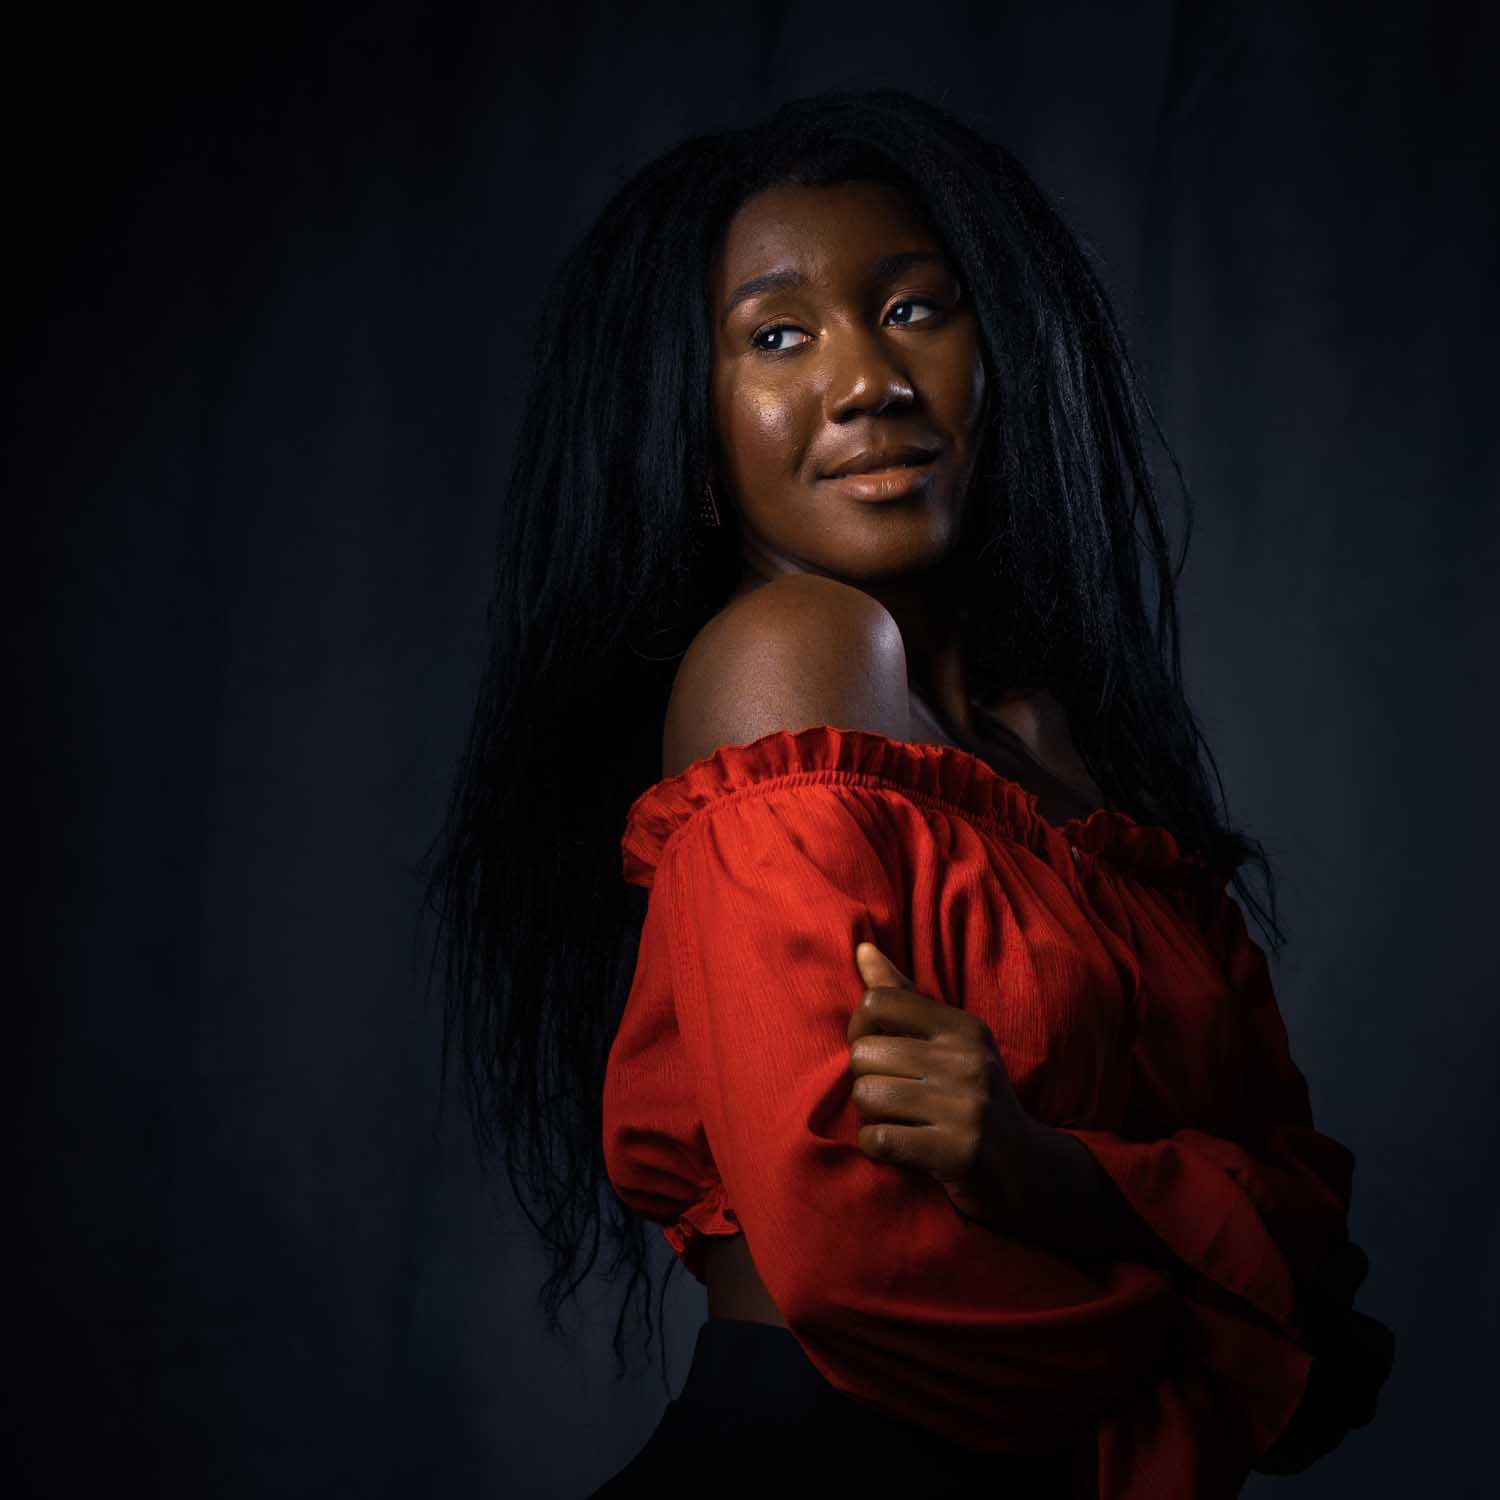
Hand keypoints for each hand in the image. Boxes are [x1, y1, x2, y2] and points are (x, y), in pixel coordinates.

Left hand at [846, 941, 1033, 1229]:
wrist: (1025, 1169)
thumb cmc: (972, 1096)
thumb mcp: (950, 1042)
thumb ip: (903, 996)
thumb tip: (862, 947)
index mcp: (962, 1027)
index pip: (879, 1001)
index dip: (859, 1027)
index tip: (873, 1049)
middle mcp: (966, 1061)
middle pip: (864, 1053)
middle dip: (865, 1078)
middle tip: (889, 1095)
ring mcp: (965, 1107)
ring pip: (866, 1095)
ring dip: (870, 1114)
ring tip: (896, 1120)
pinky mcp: (958, 1152)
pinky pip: (878, 1139)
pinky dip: (876, 1145)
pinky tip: (898, 1146)